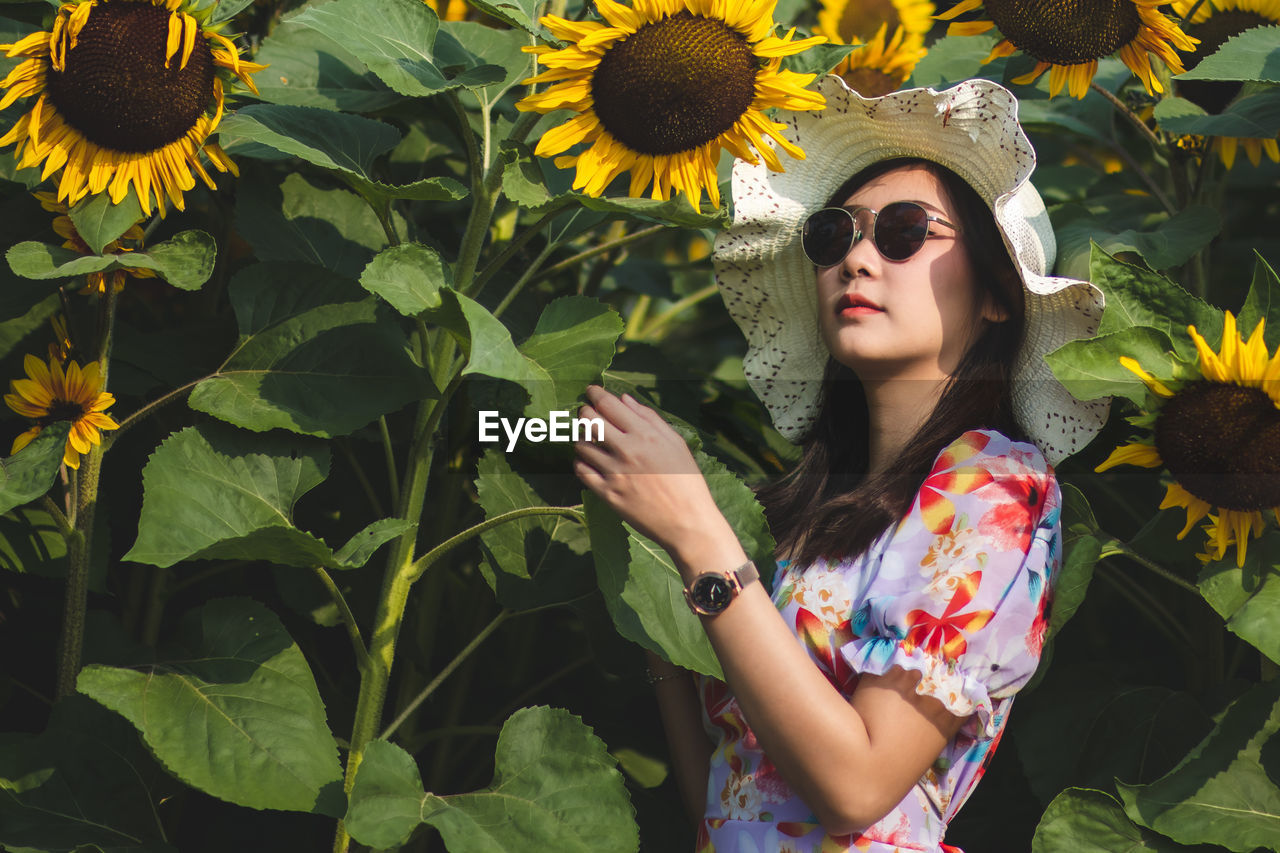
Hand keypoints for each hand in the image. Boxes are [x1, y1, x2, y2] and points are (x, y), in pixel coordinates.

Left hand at [573, 385, 725, 554]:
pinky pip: (581, 470)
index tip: (592, 391)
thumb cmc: (686, 481)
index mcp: (645, 434)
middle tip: (587, 414)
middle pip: (589, 420)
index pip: (609, 404)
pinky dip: (580, 461)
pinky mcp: (607, 494)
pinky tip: (589, 461)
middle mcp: (628, 450)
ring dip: (582, 438)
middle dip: (585, 412)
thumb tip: (625, 399)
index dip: (596, 394)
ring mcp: (615, 472)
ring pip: (581, 445)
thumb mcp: (675, 443)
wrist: (687, 522)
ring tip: (589, 440)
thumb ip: (650, 418)